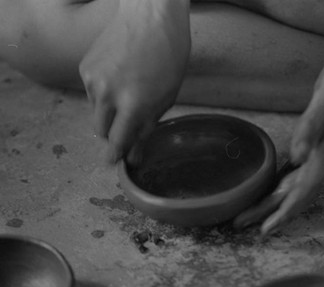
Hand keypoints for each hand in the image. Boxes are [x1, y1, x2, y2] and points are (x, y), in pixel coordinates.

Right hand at [79, 0, 190, 163]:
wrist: (150, 16)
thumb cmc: (168, 55)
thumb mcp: (167, 96)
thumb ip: (148, 125)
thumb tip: (134, 152)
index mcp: (133, 104)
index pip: (117, 142)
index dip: (116, 155)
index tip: (114, 163)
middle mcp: (108, 95)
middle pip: (101, 131)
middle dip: (113, 134)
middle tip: (127, 126)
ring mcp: (92, 80)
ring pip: (96, 112)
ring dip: (109, 112)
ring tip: (129, 91)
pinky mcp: (84, 68)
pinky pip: (92, 92)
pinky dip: (104, 93)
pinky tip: (120, 77)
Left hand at [234, 42, 323, 235]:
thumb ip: (312, 126)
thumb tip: (296, 156)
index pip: (303, 190)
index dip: (283, 211)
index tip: (264, 230)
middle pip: (299, 192)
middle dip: (272, 210)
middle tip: (242, 223)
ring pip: (303, 183)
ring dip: (279, 198)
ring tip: (256, 209)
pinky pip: (307, 170)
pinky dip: (290, 182)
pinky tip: (281, 181)